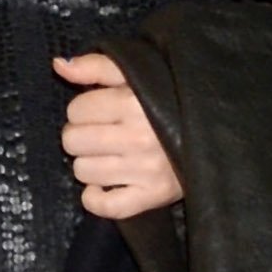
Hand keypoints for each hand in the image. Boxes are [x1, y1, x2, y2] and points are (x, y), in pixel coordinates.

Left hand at [54, 50, 181, 215]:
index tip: (101, 111)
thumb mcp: (136, 74)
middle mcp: (138, 137)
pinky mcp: (152, 196)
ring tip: (108, 155)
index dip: (83, 109)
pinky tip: (103, 184)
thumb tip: (58, 65)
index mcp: (132, 102)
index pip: (76, 110)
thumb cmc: (169, 99)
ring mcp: (144, 170)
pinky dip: (96, 197)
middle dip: (81, 135)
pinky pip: (106, 206)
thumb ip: (96, 66)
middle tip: (101, 133)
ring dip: (89, 164)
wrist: (213, 131)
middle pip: (72, 141)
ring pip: (83, 172)